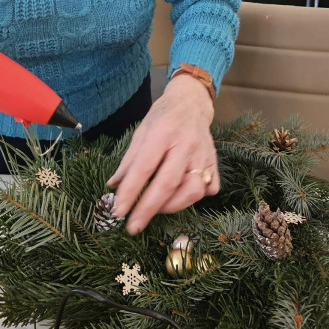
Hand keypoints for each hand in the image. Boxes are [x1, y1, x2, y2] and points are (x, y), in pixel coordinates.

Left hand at [107, 74, 218, 234]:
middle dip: (148, 209)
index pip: (144, 167)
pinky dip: (194, 198)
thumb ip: (129, 161)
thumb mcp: (141, 132)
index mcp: (163, 132)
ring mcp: (204, 155)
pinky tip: (181, 194)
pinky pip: (209, 189)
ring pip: (192, 191)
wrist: (192, 102)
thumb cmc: (163, 117)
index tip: (118, 211)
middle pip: (168, 183)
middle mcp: (186, 144)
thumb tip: (113, 187)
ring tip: (156, 207)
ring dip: (172, 206)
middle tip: (132, 226)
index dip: (130, 191)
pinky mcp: (215, 163)